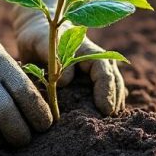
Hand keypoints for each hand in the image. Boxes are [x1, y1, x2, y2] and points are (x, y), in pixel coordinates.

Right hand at [0, 0, 52, 146]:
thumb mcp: (1, 56)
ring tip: (0, 142)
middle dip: (19, 135)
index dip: (39, 115)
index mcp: (1, 63)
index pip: (26, 94)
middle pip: (5, 114)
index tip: (44, 126)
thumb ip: (17, 80)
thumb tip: (39, 114)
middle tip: (23, 140)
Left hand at [12, 0, 127, 115]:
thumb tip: (66, 81)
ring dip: (114, 104)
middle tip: (110, 124)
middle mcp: (98, 59)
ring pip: (114, 86)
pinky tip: (103, 119)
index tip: (104, 110)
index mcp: (87, 50)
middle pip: (115, 81)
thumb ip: (53, 58)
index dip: (106, 91)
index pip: (104, 72)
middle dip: (114, 102)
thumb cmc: (39, 37)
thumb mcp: (41, 43)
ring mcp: (97, 69)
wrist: (40, 30)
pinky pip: (105, 90)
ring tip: (110, 124)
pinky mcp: (91, 78)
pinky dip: (107, 103)